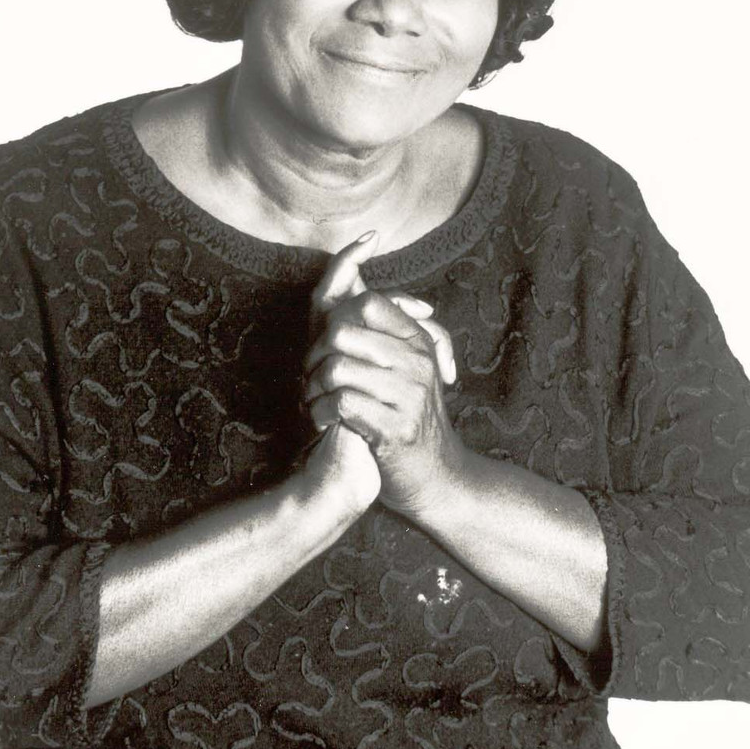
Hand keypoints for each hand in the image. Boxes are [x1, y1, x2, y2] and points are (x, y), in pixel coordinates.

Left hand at [305, 234, 461, 518]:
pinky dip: (322, 413)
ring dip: (314, 389)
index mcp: (418, 342)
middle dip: (316, 355)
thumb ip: (381, 328)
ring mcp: (409, 395)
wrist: (437, 479)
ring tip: (317, 402)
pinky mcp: (395, 427)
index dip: (335, 316)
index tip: (326, 343)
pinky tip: (327, 422)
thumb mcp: (405, 368)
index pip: (367, 302)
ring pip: (337, 368)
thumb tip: (350, 269)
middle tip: (312, 377)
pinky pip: (341, 403)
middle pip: (343, 331)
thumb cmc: (408, 418)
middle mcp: (418, 362)